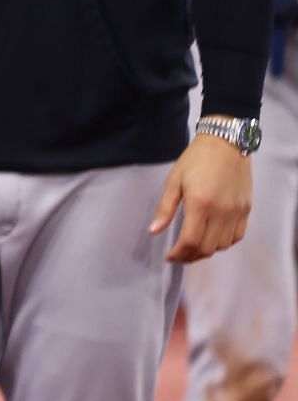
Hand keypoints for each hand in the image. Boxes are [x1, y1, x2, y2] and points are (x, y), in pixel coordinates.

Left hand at [150, 132, 252, 263]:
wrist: (225, 144)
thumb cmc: (195, 160)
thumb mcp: (174, 180)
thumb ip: (165, 208)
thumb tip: (153, 231)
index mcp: (200, 203)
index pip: (190, 241)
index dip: (178, 254)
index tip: (169, 256)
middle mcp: (221, 211)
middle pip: (207, 248)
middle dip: (190, 256)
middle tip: (178, 256)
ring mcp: (237, 212)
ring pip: (222, 245)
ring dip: (206, 251)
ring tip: (192, 248)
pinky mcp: (247, 210)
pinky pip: (237, 237)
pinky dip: (223, 243)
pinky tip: (211, 239)